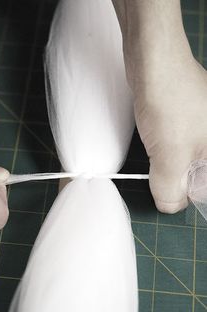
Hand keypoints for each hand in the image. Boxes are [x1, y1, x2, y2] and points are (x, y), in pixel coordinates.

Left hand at [112, 0, 206, 212]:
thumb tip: (169, 206)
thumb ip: (170, 189)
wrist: (155, 61)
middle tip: (161, 161)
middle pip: (197, 179)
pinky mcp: (188, 123)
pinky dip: (164, 152)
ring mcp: (203, 131)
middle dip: (174, 180)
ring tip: (159, 144)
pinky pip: (178, 149)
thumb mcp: (170, 155)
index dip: (185, 196)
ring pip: (185, 164)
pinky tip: (157, 140)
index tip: (168, 188)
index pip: (205, 192)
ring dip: (167, 166)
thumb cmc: (168, 103)